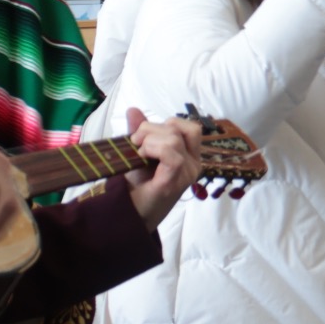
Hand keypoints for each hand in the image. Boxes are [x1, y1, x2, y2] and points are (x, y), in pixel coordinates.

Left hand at [120, 108, 203, 229]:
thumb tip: (133, 109)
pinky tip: (142, 157)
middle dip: (151, 129)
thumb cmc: (139, 185)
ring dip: (149, 140)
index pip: (190, 127)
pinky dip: (152, 148)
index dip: (166, 124)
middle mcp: (194, 164)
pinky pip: (171, 153)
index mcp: (190, 156)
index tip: (144, 135)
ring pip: (173, 139)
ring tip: (138, 153)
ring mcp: (187, 174)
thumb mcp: (139, 153)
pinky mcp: (175, 181)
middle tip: (136, 143)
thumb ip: (141, 132)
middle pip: (179, 129)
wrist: (130, 214)